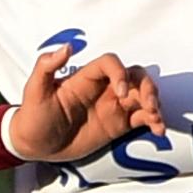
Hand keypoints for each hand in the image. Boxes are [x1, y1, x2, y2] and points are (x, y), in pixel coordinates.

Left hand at [1, 43, 159, 165]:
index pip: (111, 64)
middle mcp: (104, 89)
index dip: (120, 73)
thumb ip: (46, 67)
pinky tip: (158, 131)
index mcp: (86, 78)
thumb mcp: (34, 91)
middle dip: (147, 87)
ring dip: (155, 103)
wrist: (34, 145)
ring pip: (143, 96)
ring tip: (156, 118)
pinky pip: (142, 118)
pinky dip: (154, 121)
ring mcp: (113, 106)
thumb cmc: (33, 115)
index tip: (121, 93)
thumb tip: (66, 47)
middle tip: (149, 105)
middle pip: (136, 76)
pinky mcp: (118, 125)